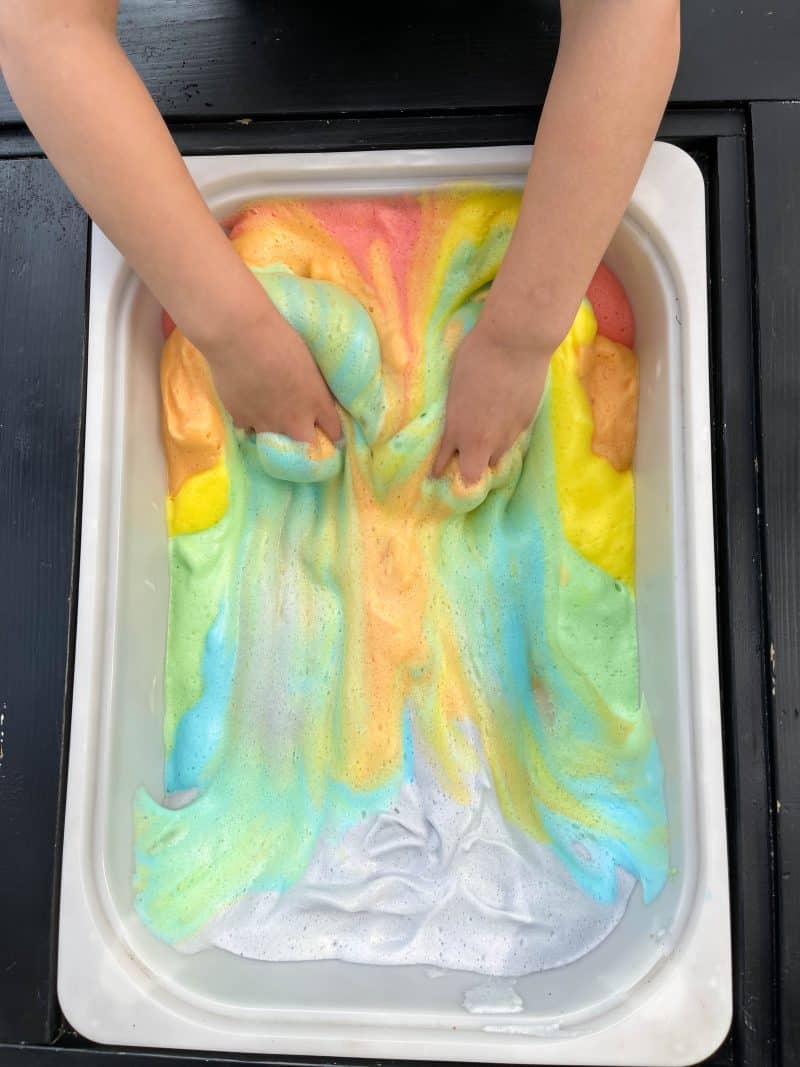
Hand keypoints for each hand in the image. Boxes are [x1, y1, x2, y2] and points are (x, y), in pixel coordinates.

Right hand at [204, 311, 341, 444]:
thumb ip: (314, 385)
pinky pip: (248, 428)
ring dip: (277, 435)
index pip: (334, 431)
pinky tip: (247, 407)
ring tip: (271, 422)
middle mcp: (294, 419)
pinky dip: (249, 420)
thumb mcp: (310, 362)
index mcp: (317, 401)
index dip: (334, 434)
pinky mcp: (241, 418)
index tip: (333, 435)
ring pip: (276, 444)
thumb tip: (313, 395)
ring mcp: (267, 422)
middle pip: (308, 449)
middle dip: (308, 447)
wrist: (240, 335)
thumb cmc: (280, 336)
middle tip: (303, 438)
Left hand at [432, 320, 550, 484]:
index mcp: (456, 428)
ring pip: (497, 458)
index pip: (444, 462)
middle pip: (473, 476)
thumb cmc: (476, 354)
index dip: (440, 470)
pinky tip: (506, 419)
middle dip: (469, 471)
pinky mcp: (525, 424)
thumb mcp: (455, 386)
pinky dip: (507, 435)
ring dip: (490, 452)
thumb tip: (459, 418)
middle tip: (468, 459)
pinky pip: (513, 440)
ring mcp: (506, 435)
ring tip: (489, 437)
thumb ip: (457, 412)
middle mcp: (481, 439)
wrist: (516, 343)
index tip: (437, 475)